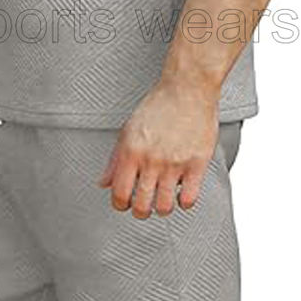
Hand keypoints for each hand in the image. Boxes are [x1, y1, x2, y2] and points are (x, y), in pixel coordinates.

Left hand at [100, 77, 218, 217]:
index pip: (119, 194)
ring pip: (165, 207)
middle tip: (145, 205)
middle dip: (141, 211)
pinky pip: (189, 199)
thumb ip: (114, 159)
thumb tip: (103, 183)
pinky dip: (184, 202)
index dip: (121, 205)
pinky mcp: (197, 164)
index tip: (126, 202)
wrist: (187, 88)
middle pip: (141, 206)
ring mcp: (175, 163)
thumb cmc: (158, 106)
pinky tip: (183, 192)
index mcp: (131, 151)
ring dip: (163, 208)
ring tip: (164, 199)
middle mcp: (151, 159)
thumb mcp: (128, 130)